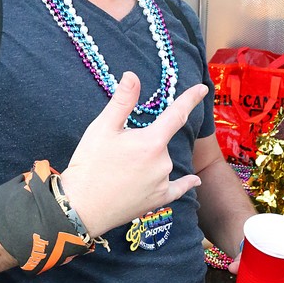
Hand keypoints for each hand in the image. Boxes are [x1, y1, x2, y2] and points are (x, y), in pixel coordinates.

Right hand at [61, 71, 207, 238]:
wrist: (82, 207)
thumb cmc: (89, 164)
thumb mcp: (102, 128)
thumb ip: (122, 101)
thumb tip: (133, 75)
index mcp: (152, 142)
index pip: (176, 114)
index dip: (190, 99)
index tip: (202, 88)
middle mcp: (163, 162)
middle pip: (160, 142)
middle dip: (145, 141)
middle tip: (117, 152)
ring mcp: (163, 183)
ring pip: (162, 163)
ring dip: (149, 161)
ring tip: (120, 171)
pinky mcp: (159, 200)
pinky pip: (177, 188)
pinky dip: (185, 184)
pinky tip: (195, 182)